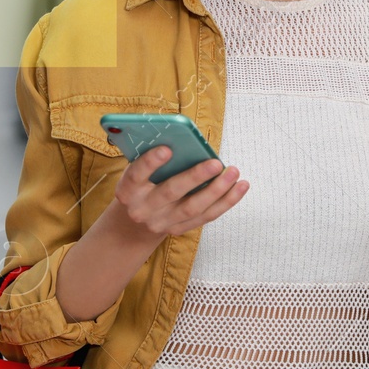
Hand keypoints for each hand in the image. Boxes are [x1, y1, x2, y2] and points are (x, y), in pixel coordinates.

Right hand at [107, 147, 246, 246]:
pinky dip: (226, 201)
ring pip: (193, 207)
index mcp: (128, 189)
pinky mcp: (179, 229)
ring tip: (234, 172)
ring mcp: (162, 222)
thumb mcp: (136, 173)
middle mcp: (143, 208)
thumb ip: (152, 158)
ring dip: (217, 190)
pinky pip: (206, 216)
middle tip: (216, 163)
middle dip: (195, 177)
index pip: (137, 174)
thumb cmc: (140, 186)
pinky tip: (240, 186)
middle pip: (171, 192)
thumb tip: (182, 140)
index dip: (151, 162)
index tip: (167, 149)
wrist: (133, 223)